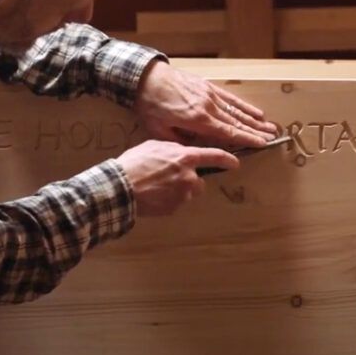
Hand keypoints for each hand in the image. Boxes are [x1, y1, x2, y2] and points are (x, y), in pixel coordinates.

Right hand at [116, 140, 238, 215]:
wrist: (120, 187)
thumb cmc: (135, 162)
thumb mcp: (155, 146)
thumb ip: (173, 149)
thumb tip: (180, 153)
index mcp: (186, 158)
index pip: (214, 157)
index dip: (227, 160)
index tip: (235, 163)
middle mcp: (190, 177)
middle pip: (199, 181)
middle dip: (189, 180)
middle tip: (168, 178)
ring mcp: (183, 195)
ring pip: (188, 193)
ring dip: (179, 191)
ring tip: (157, 187)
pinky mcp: (174, 209)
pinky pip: (176, 204)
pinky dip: (168, 201)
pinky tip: (154, 196)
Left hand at [134, 61, 277, 147]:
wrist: (146, 77)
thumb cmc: (150, 105)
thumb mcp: (159, 130)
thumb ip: (180, 142)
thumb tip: (197, 150)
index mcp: (197, 120)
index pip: (228, 133)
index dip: (247, 139)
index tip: (261, 144)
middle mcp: (208, 107)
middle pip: (237, 121)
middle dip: (256, 131)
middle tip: (272, 138)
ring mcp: (210, 95)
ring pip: (237, 110)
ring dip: (255, 119)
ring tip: (270, 126)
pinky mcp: (208, 86)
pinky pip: (230, 98)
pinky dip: (244, 105)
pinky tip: (255, 111)